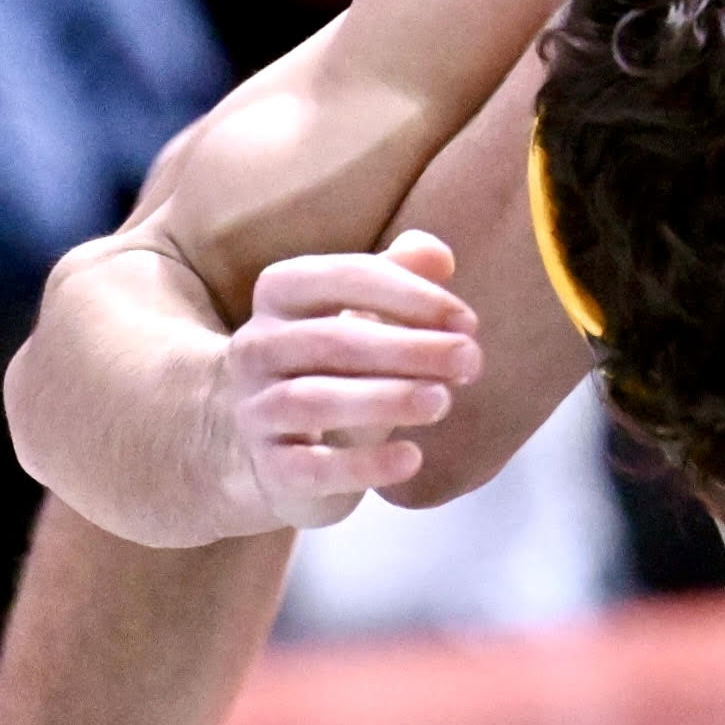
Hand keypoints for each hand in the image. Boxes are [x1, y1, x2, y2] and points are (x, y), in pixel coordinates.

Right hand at [220, 229, 480, 528]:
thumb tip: (438, 255)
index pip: (345, 277)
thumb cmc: (334, 358)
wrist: (269, 440)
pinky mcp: (269, 469)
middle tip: (469, 360)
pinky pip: (310, 468)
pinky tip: (412, 459)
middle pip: (333, 341)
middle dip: (409, 349)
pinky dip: (363, 465)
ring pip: (314, 401)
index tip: (467, 321)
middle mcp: (257, 346)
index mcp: (283, 292)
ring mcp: (255, 410)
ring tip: (442, 401)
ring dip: (386, 400)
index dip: (411, 295)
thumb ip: (402, 272)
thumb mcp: (364, 307)